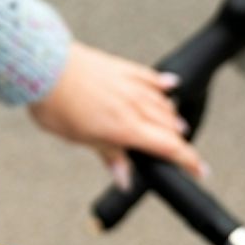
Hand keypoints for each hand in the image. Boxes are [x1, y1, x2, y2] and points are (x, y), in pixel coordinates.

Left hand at [27, 41, 206, 187]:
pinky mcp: (121, 67)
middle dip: (178, 142)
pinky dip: (163, 85)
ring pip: (163, 103)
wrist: (43, 65)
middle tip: (180, 153)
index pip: (168, 147)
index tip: (201, 170)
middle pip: (169, 126)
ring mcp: (130, 84)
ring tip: (177, 127)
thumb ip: (108, 155)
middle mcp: (134, 105)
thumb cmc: (56, 104)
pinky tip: (172, 86)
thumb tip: (125, 179)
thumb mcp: (81, 139)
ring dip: (172, 118)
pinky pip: (150, 77)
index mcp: (126, 127)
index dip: (188, 161)